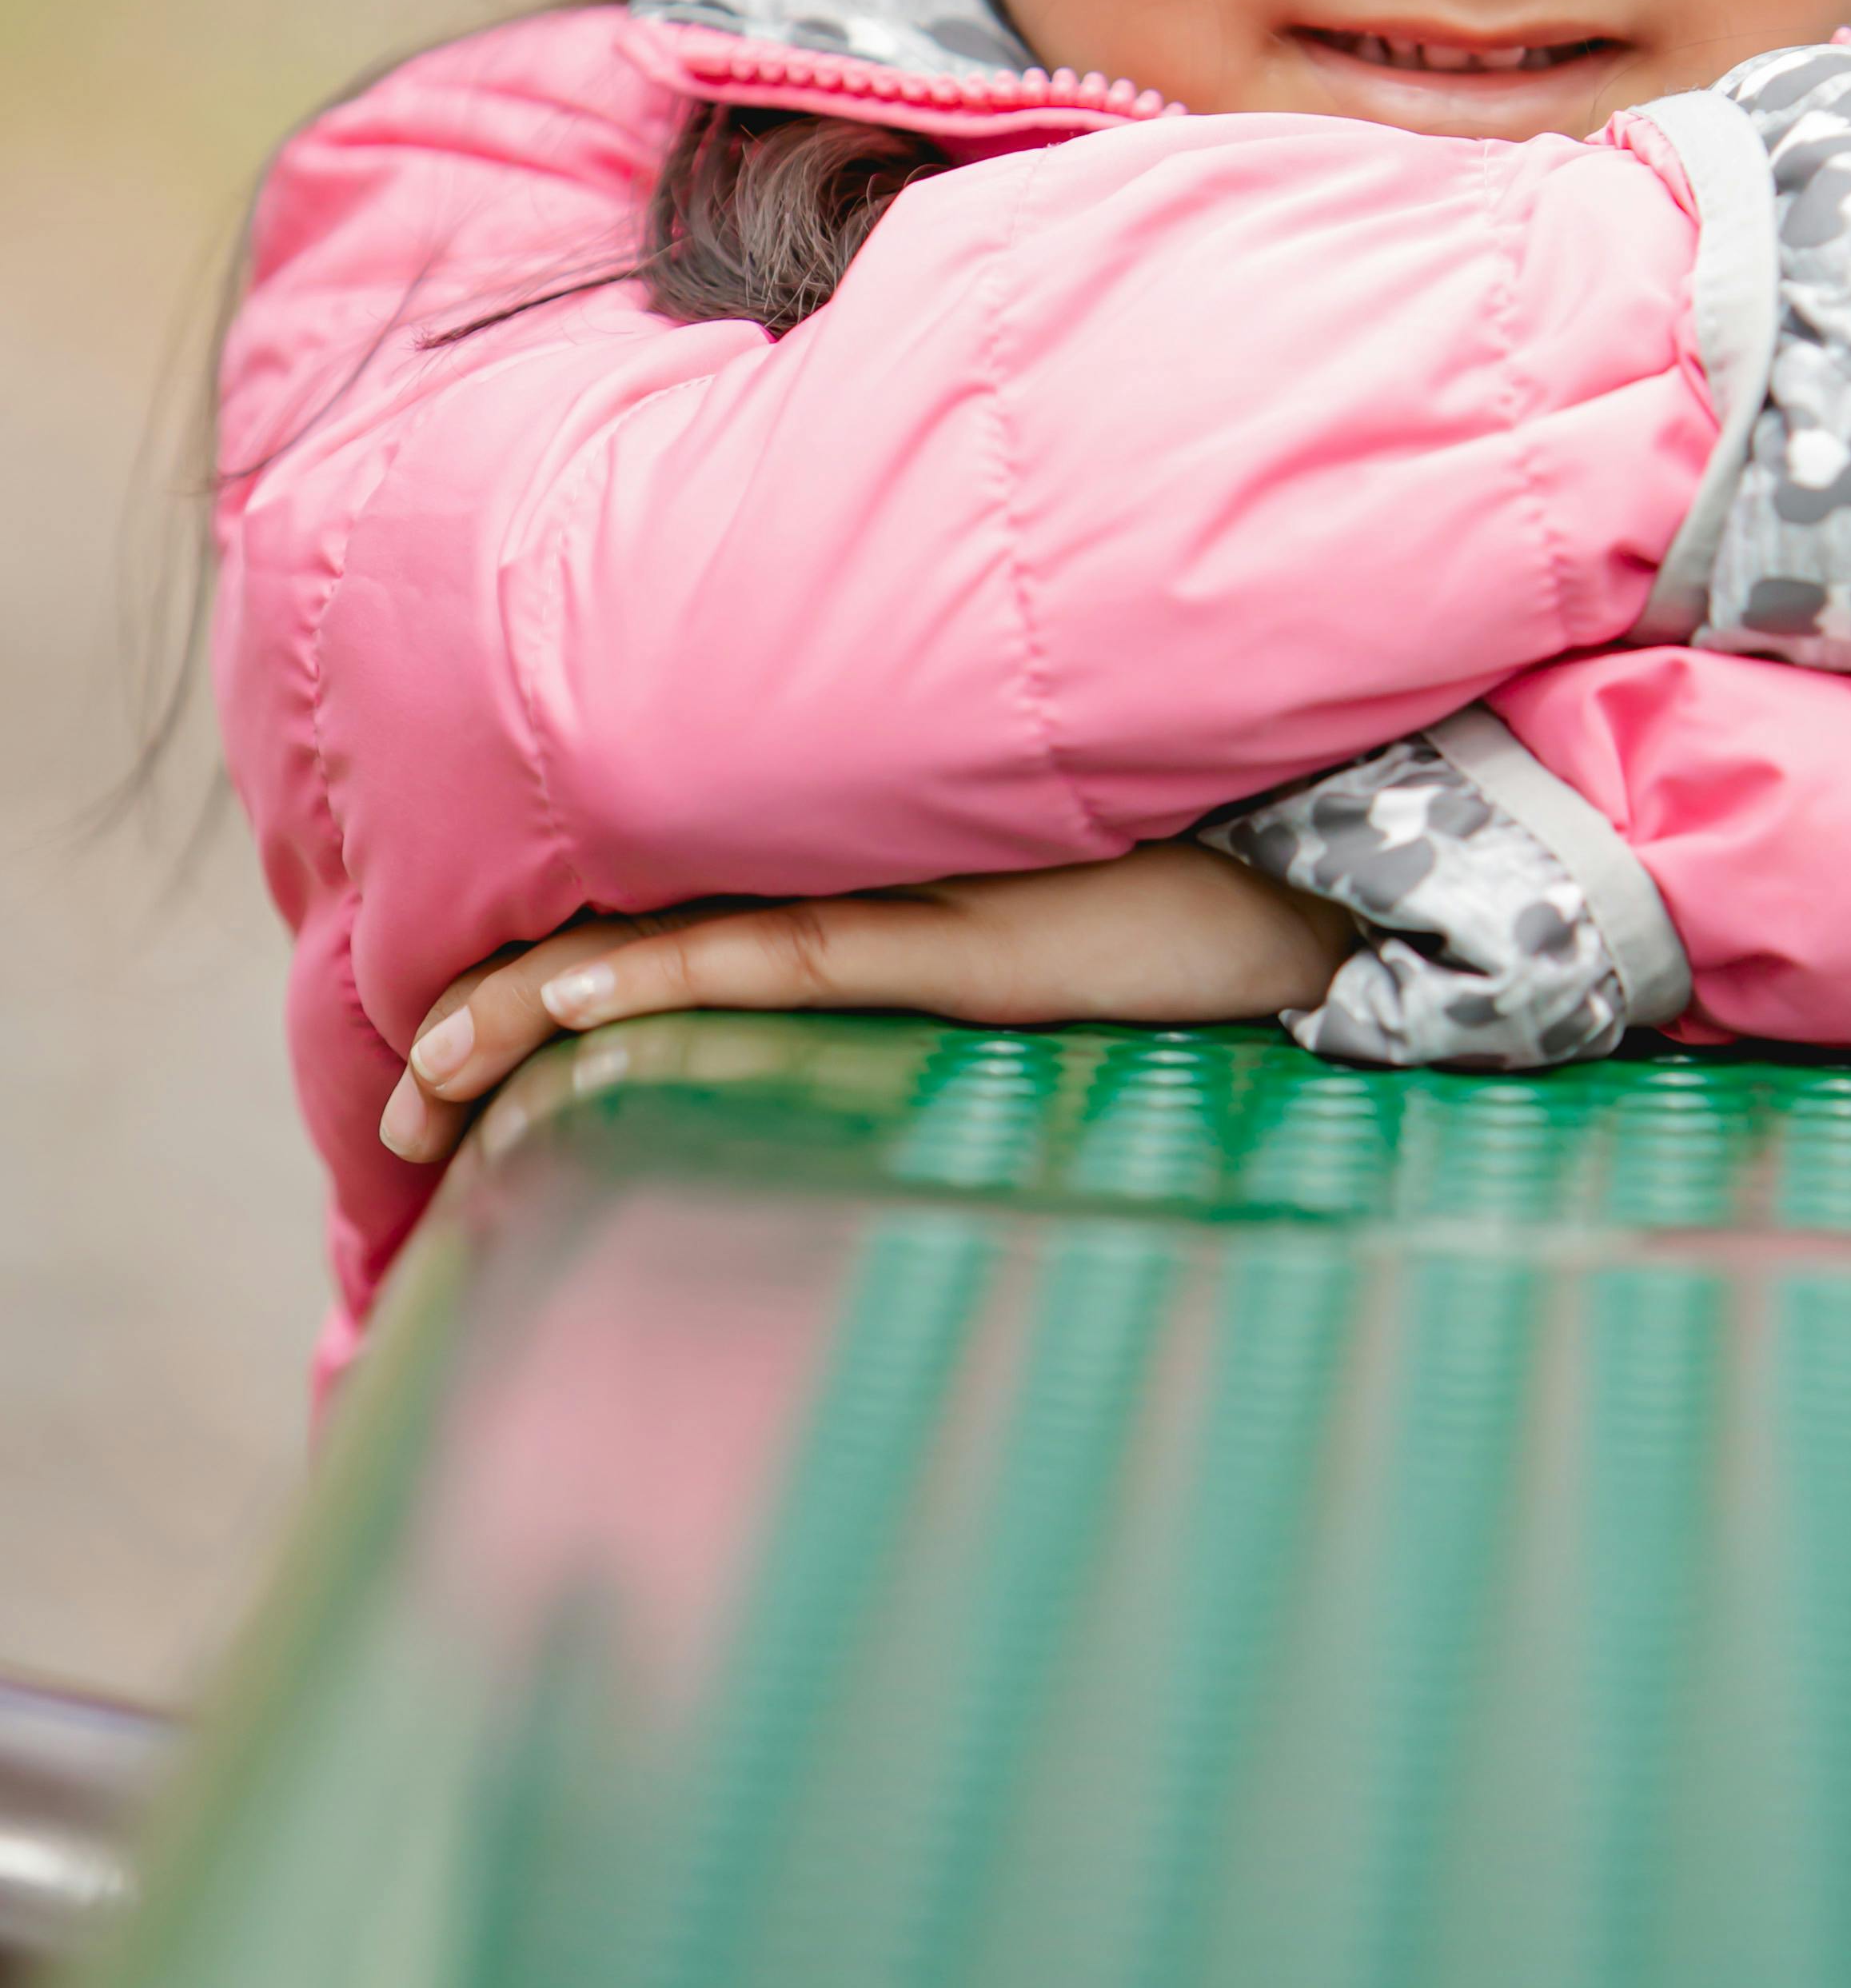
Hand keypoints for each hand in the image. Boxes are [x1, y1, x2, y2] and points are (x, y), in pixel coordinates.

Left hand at [377, 842, 1357, 1169]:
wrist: (1317, 881)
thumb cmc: (1187, 918)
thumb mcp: (1022, 962)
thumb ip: (920, 982)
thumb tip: (841, 1056)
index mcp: (854, 889)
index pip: (651, 925)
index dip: (525, 982)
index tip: (433, 1062)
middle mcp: (852, 881)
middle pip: (619, 933)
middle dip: (482, 1018)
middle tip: (396, 1106)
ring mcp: (895, 905)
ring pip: (661, 948)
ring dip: (519, 1018)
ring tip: (422, 1086)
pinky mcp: (950, 943)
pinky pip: (773, 958)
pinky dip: (653, 978)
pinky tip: (559, 1010)